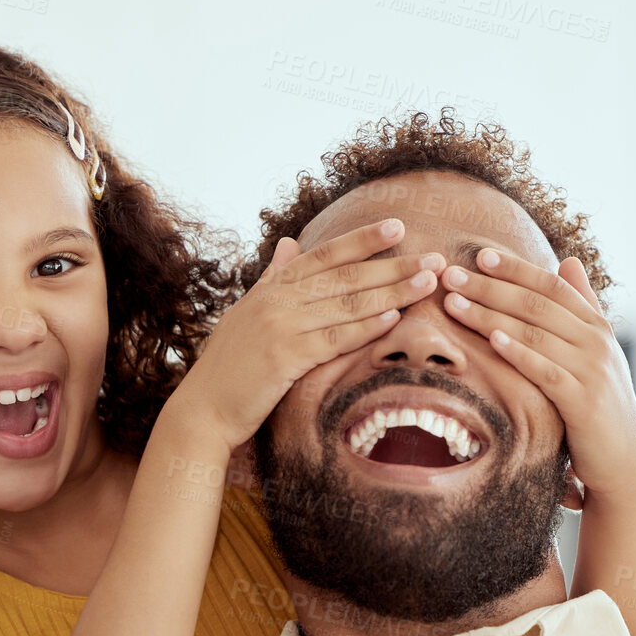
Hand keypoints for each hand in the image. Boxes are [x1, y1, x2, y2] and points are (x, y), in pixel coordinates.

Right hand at [174, 219, 445, 453]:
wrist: (203, 409)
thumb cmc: (230, 366)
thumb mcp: (248, 313)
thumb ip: (272, 278)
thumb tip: (289, 242)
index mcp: (271, 288)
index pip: (323, 255)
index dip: (361, 239)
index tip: (397, 226)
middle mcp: (276, 300)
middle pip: (345, 276)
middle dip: (393, 264)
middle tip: (433, 258)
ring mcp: (280, 327)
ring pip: (346, 304)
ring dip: (392, 291)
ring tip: (427, 282)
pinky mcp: (284, 357)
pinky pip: (334, 338)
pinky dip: (367, 327)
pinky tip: (395, 318)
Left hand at [439, 248, 635, 502]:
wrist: (624, 457)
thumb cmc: (598, 402)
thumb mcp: (593, 350)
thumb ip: (582, 306)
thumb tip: (568, 260)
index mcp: (595, 325)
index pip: (551, 286)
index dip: (515, 269)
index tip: (480, 255)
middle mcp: (596, 341)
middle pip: (536, 304)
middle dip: (490, 287)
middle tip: (451, 274)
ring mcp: (592, 370)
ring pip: (535, 333)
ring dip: (490, 315)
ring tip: (454, 303)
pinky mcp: (583, 402)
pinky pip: (546, 371)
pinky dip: (519, 353)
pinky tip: (493, 340)